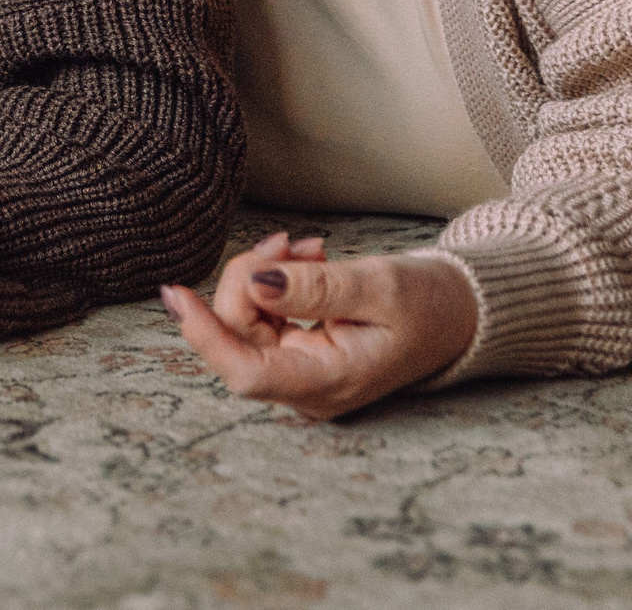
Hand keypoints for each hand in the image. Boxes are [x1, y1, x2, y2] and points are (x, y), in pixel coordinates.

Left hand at [162, 233, 478, 418]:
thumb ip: (318, 289)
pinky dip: (271, 281)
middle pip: (238, 335)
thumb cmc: (427, 305)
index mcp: (328, 384)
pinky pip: (259, 316)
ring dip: (262, 274)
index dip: (205, 334)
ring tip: (308, 250)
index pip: (245, 373)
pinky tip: (304, 261)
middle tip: (290, 244)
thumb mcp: (379, 287)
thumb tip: (257, 284)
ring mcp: (297, 373)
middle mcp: (304, 388)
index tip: (175, 294)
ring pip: (243, 320)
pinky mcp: (295, 352)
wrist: (455, 315)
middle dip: (250, 278)